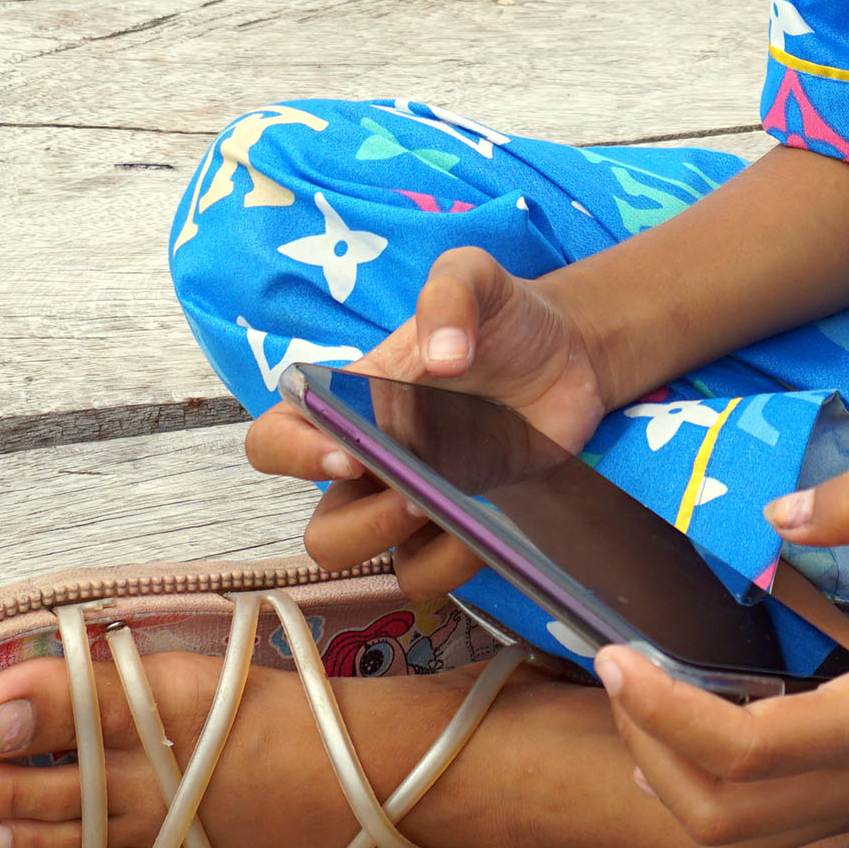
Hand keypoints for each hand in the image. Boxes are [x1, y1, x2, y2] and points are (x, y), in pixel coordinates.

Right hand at [238, 247, 618, 597]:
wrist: (572, 353)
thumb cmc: (504, 316)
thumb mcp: (473, 274)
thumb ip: (450, 295)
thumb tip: (444, 356)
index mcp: (350, 402)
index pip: (275, 439)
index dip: (293, 456)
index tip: (347, 454)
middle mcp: (371, 461)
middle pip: (321, 530)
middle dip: (359, 525)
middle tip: (414, 495)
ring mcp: (414, 501)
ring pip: (370, 564)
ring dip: (405, 551)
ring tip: (454, 516)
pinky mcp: (460, 528)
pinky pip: (431, 573)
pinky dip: (453, 566)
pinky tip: (489, 533)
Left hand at [595, 471, 848, 847]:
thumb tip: (777, 514)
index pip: (741, 751)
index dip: (663, 711)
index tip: (617, 655)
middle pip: (719, 812)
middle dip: (648, 745)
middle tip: (616, 670)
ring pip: (732, 838)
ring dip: (668, 779)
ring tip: (638, 702)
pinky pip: (760, 831)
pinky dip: (702, 795)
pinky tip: (677, 739)